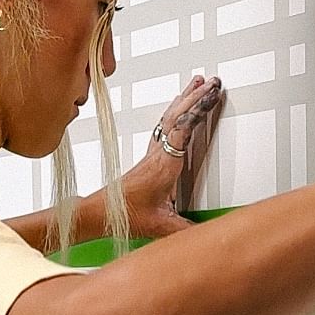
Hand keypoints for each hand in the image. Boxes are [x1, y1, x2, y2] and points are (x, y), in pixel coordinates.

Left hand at [120, 74, 224, 238]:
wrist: (102, 212)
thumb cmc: (124, 214)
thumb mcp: (160, 225)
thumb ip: (185, 229)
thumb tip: (207, 233)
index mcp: (164, 164)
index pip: (183, 127)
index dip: (198, 109)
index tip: (212, 94)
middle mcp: (158, 154)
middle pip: (177, 115)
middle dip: (196, 96)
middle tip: (212, 81)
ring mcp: (153, 152)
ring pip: (169, 117)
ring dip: (184, 98)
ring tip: (197, 83)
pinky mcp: (150, 156)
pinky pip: (164, 125)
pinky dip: (175, 111)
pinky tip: (179, 107)